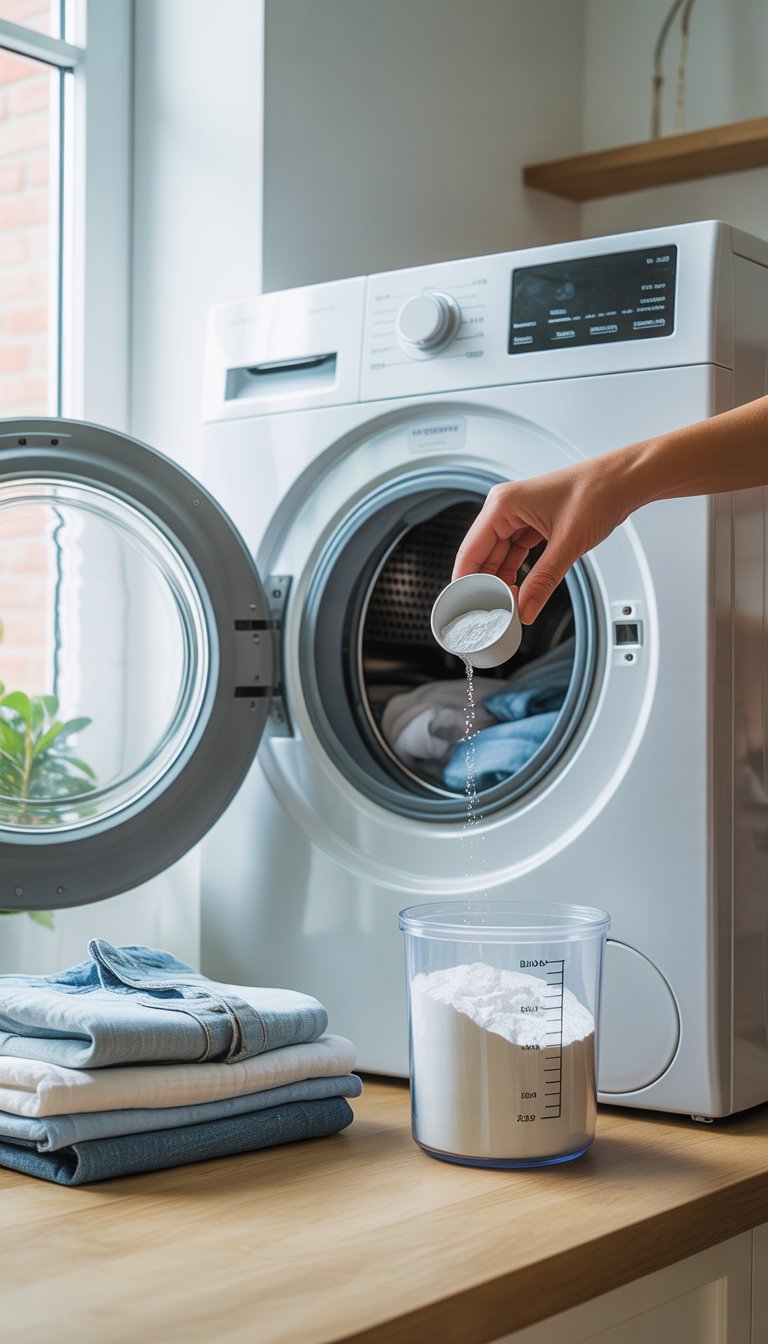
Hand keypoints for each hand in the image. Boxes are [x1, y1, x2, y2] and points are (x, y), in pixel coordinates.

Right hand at [452, 459, 627, 623]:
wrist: (624, 480)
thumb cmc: (598, 492)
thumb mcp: (568, 543)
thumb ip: (543, 580)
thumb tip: (525, 609)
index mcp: (503, 505)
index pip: (470, 551)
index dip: (465, 582)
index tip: (464, 608)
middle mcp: (505, 508)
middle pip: (482, 556)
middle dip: (486, 586)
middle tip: (491, 614)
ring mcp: (518, 516)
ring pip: (498, 557)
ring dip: (502, 582)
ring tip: (507, 607)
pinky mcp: (531, 523)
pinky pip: (515, 553)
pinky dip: (517, 573)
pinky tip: (520, 590)